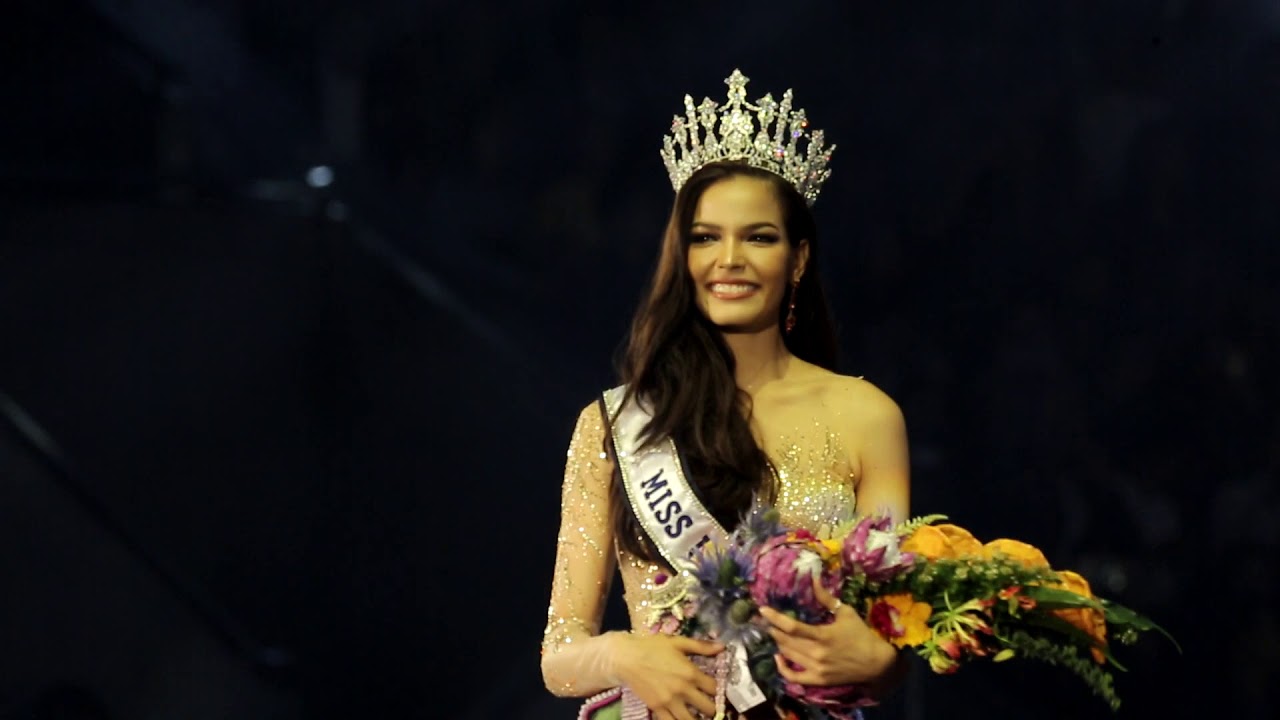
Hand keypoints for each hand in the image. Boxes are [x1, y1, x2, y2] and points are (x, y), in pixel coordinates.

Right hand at [609, 632, 723, 719]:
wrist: (626, 658)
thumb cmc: (652, 647)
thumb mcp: (677, 642)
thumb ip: (701, 646)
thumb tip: (722, 647)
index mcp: (691, 673)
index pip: (715, 688)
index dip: (719, 690)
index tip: (716, 690)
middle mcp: (683, 690)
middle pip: (708, 708)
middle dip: (712, 708)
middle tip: (709, 705)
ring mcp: (670, 702)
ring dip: (698, 719)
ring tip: (697, 715)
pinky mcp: (657, 709)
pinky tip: (681, 717)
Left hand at [758, 574, 895, 686]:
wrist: (876, 664)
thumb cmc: (860, 635)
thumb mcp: (845, 613)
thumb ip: (826, 598)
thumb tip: (814, 579)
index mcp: (823, 635)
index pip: (792, 627)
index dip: (775, 618)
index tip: (762, 610)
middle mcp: (817, 653)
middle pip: (786, 641)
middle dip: (773, 629)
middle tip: (766, 620)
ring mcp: (816, 669)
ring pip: (788, 655)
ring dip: (778, 642)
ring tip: (774, 632)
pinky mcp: (818, 680)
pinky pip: (794, 677)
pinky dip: (782, 668)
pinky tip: (778, 657)